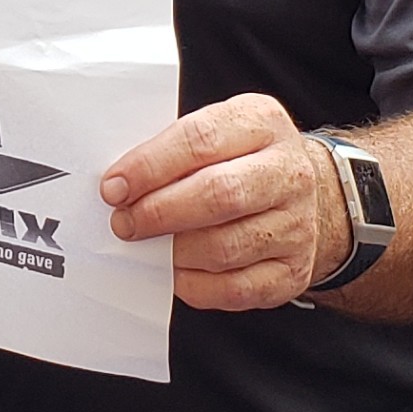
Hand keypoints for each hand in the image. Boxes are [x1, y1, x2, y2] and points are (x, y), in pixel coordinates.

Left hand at [100, 93, 342, 311]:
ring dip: (173, 251)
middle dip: (159, 212)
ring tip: (149, 245)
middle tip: (125, 222)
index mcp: (263, 123)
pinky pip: (234, 288)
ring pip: (225, 247)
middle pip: (219, 195)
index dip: (150, 166)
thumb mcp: (215, 132)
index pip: (201, 140)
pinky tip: (176, 271)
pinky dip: (194, 284)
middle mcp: (289, 172)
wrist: (298, 192)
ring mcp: (297, 224)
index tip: (114, 187)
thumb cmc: (239, 160)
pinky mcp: (292, 270)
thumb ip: (172, 152)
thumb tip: (121, 186)